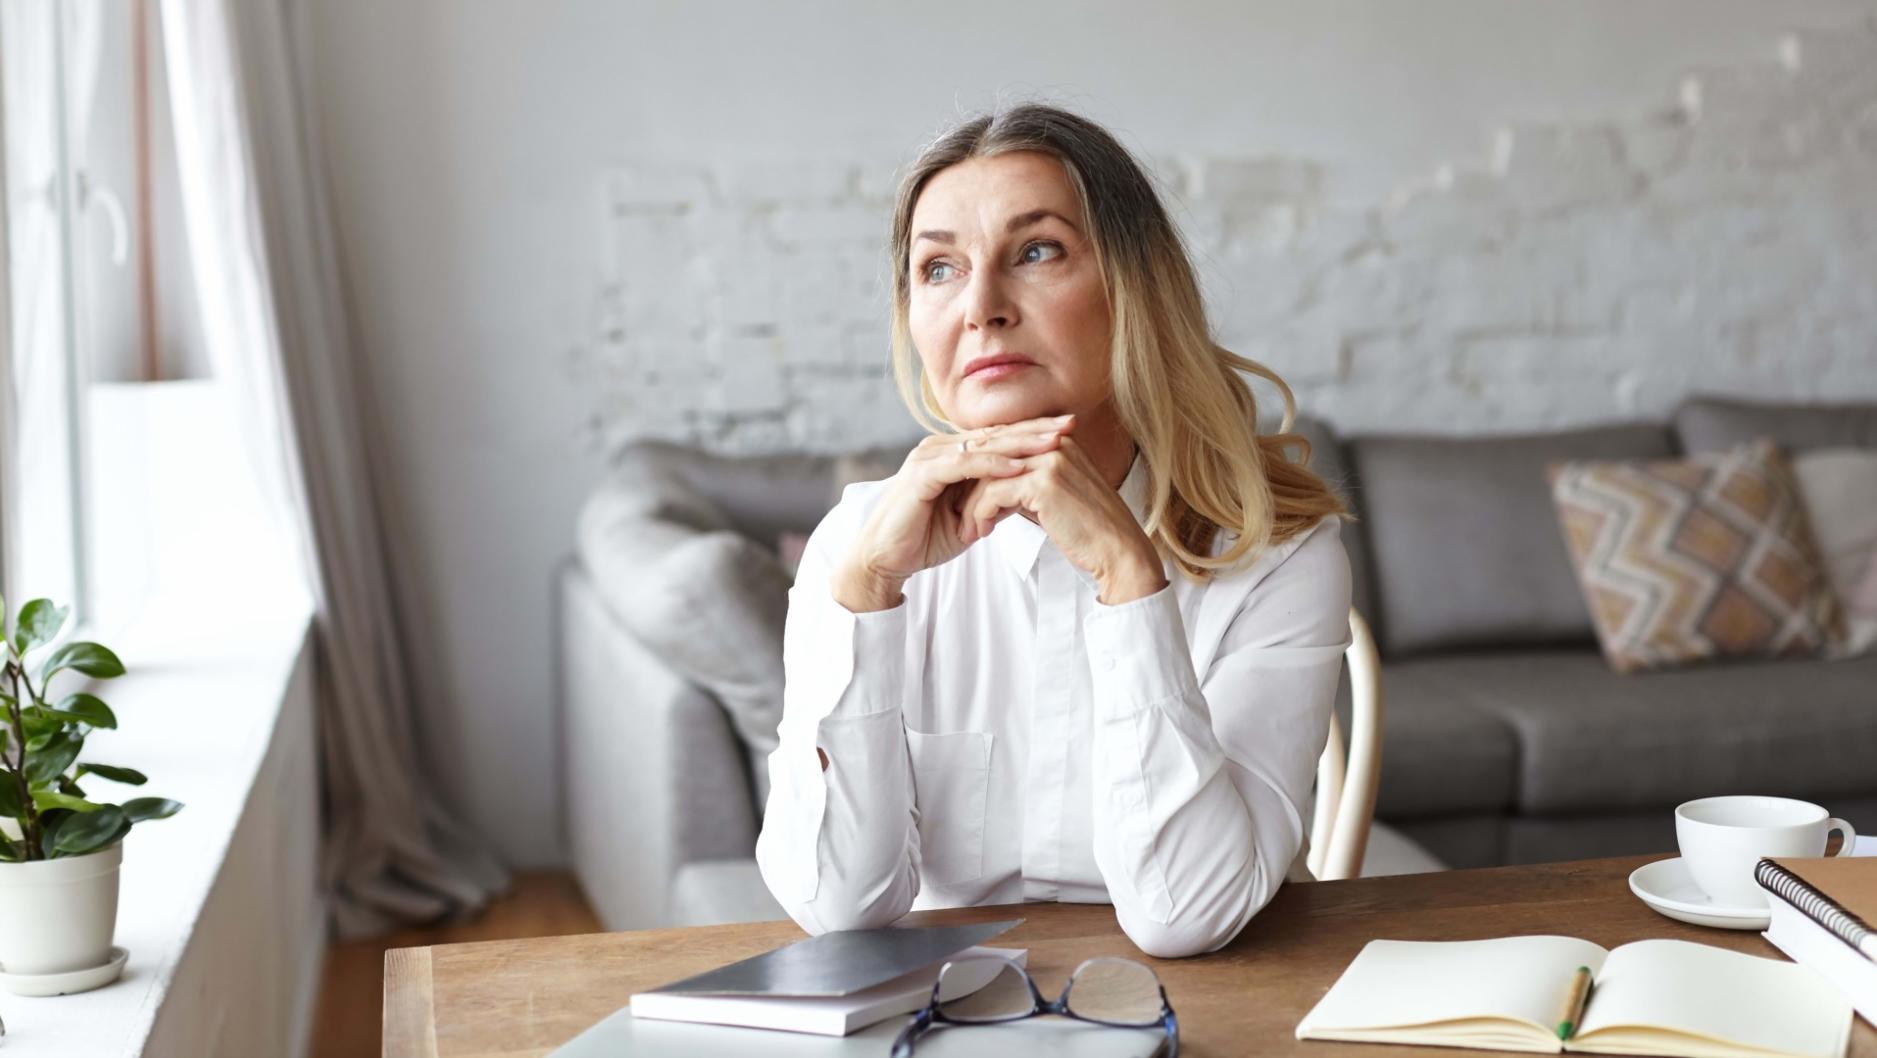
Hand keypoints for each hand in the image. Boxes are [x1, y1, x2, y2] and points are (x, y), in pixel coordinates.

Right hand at [833, 413, 1077, 609]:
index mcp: (951, 453)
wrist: (884, 558)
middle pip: (996, 433)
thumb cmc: (922, 539)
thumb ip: (995, 499)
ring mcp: (930, 458)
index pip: (1000, 437)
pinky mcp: (922, 474)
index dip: (1034, 433)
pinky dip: (992, 465)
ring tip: (1053, 441)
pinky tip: (1018, 466)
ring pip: (984, 444)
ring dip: (1021, 443)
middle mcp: (940, 448)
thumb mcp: (971, 516)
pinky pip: (963, 464)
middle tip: (1070, 423)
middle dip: (1036, 429)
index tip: (1069, 432)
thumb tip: (1028, 491)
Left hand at [955, 433, 1167, 603]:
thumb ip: (1030, 484)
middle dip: (970, 488)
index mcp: (1059, 442)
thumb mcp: (1056, 498)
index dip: (982, 473)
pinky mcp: (1043, 483)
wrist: (1119, 552)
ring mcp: (1050, 460)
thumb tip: (996, 489)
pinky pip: (993, 494)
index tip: (965, 498)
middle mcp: (1055, 444)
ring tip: (967, 530)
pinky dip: (979, 514)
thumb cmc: (1088, 531)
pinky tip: (979, 532)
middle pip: (993, 457)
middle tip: (955, 514)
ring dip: (971, 506)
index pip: (1005, 448)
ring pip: (988, 476)